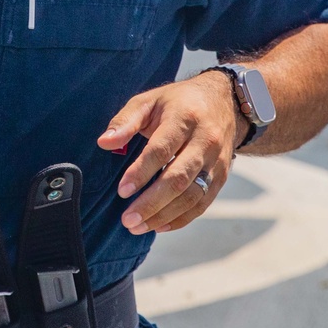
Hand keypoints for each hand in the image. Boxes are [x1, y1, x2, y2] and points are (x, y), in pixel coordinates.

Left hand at [96, 71, 247, 234]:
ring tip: (138, 226)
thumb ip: (125, 121)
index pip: (161, 149)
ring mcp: (217, 161)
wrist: (223, 101)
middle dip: (152, 202)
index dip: (141, 172)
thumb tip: (104, 142)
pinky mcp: (222, 176)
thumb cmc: (178, 102)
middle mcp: (205, 141)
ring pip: (192, 195)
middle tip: (127, 219)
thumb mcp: (149, 101)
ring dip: (164, 215)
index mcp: (184, 119)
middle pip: (179, 178)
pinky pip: (203, 203)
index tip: (123, 190)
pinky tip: (159, 226)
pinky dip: (182, 218)